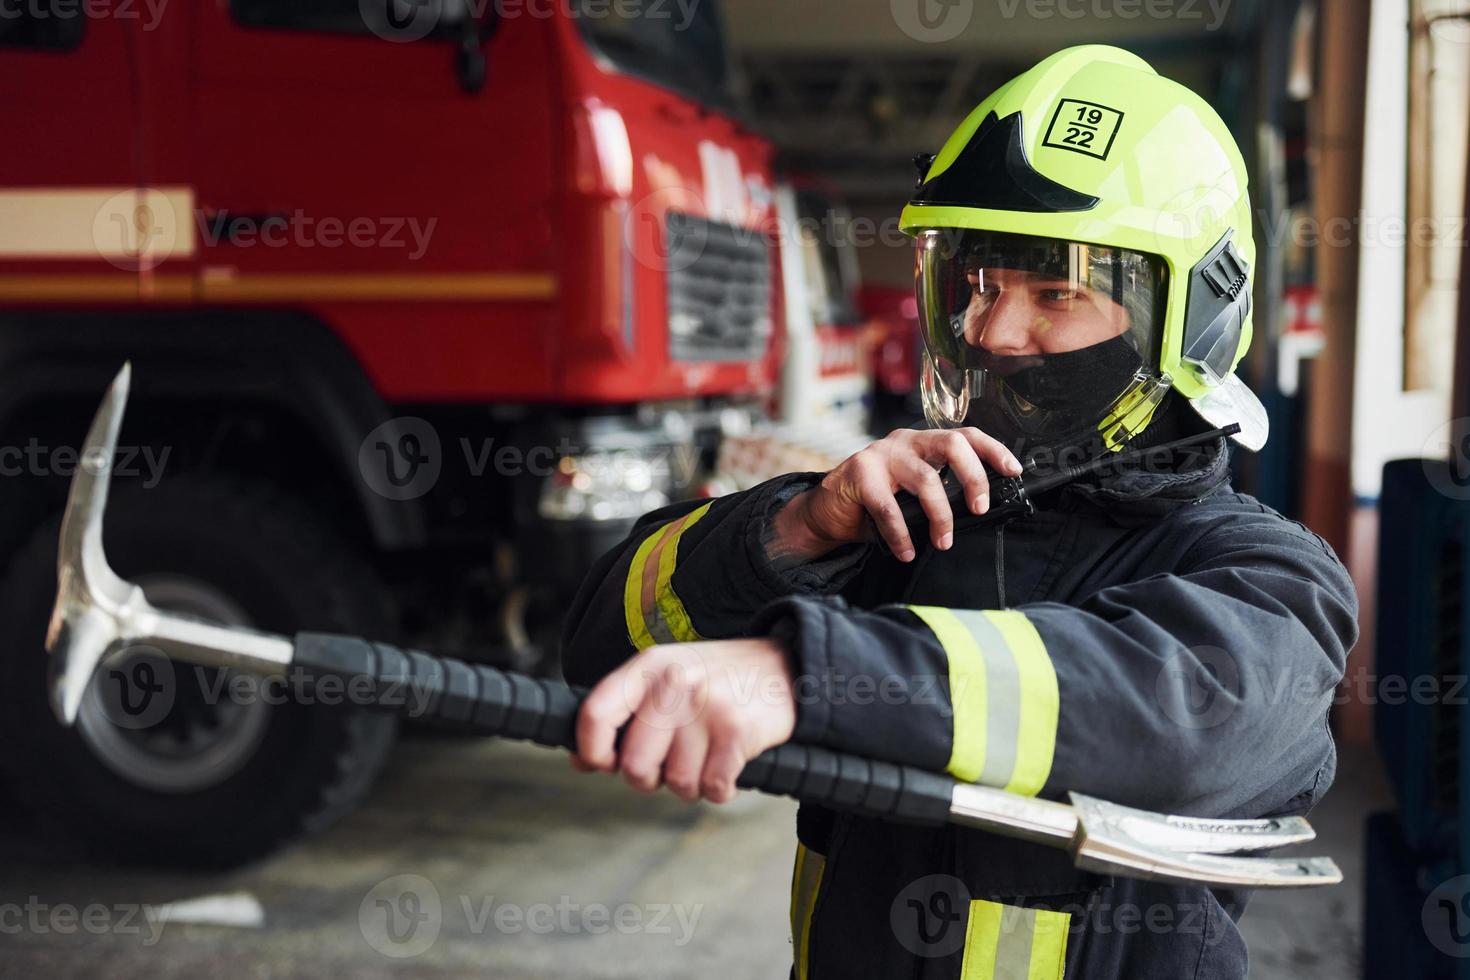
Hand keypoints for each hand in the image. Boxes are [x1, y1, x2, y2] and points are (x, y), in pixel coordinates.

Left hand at [571, 638, 796, 803]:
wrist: (785, 668)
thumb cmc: (718, 679)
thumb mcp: (666, 678)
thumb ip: (625, 714)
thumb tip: (582, 761)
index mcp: (648, 668)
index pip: (595, 714)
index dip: (592, 751)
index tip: (604, 764)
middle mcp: (673, 684)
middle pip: (635, 765)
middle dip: (652, 779)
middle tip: (673, 763)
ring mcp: (705, 707)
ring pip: (676, 783)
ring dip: (692, 783)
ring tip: (707, 757)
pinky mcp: (736, 731)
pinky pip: (712, 788)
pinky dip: (720, 789)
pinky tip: (728, 766)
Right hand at [769, 427, 1021, 563]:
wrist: (827, 512)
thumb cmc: (875, 505)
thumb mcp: (913, 496)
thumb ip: (940, 495)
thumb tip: (978, 513)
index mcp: (923, 443)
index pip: (966, 436)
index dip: (993, 451)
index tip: (1014, 471)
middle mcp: (905, 442)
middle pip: (952, 445)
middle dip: (974, 477)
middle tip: (979, 508)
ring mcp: (881, 454)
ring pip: (926, 479)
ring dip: (941, 516)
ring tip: (942, 541)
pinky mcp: (859, 474)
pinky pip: (889, 507)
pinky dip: (901, 535)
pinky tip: (906, 552)